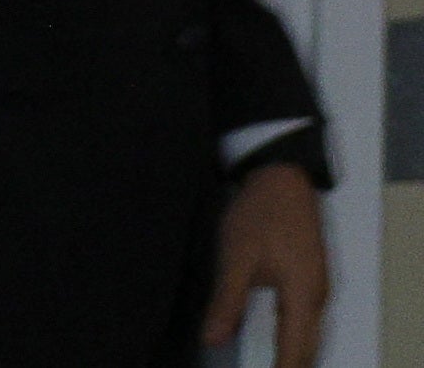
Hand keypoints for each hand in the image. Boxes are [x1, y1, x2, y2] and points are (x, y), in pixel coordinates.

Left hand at [203, 160, 327, 367]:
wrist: (283, 179)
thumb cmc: (261, 215)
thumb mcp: (237, 258)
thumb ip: (227, 301)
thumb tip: (213, 339)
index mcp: (302, 296)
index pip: (295, 350)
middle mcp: (316, 297)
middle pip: (306, 348)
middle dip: (288, 366)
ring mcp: (316, 288)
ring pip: (307, 335)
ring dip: (291, 355)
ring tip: (272, 367)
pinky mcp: (309, 278)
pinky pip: (305, 320)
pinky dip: (293, 338)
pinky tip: (279, 343)